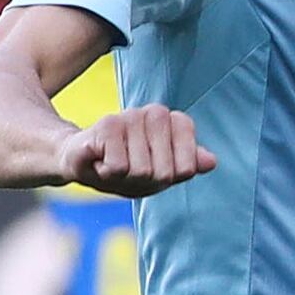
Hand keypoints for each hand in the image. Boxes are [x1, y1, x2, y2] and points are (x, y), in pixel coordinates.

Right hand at [59, 105, 216, 196]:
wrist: (83, 161)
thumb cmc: (128, 169)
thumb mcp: (161, 172)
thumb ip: (187, 165)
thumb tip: (211, 162)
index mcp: (174, 123)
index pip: (188, 166)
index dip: (170, 176)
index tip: (155, 169)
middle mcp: (155, 114)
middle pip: (164, 172)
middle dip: (147, 179)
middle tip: (132, 169)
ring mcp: (132, 116)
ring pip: (142, 169)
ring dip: (126, 177)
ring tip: (116, 164)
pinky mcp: (108, 125)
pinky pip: (120, 167)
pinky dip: (109, 173)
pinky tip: (102, 161)